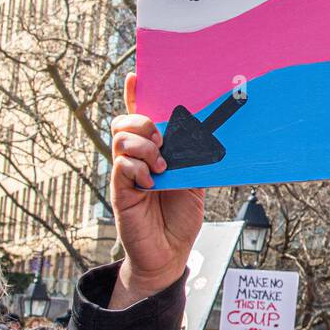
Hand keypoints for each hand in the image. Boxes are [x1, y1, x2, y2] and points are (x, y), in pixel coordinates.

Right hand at [108, 71, 204, 307]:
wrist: (169, 252)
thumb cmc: (179, 216)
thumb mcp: (195, 181)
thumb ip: (195, 158)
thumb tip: (208, 135)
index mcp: (153, 152)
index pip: (139, 118)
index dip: (135, 96)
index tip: (135, 76)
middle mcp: (135, 160)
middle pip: (123, 123)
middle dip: (143, 122)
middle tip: (163, 139)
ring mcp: (125, 175)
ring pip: (120, 141)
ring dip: (144, 146)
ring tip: (162, 165)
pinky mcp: (121, 193)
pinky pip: (121, 168)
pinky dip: (138, 169)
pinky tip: (152, 182)